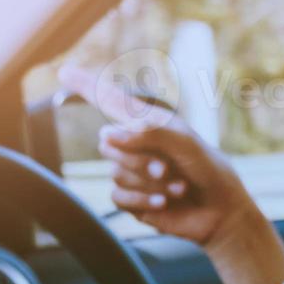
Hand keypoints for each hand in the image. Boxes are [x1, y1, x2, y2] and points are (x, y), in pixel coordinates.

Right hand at [58, 63, 261, 253]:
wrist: (220, 211)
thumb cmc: (208, 169)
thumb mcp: (186, 143)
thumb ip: (149, 132)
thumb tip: (107, 135)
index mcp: (148, 122)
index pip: (110, 100)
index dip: (86, 86)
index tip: (63, 72)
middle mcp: (135, 144)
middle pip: (108, 144)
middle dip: (138, 158)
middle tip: (168, 167)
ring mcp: (132, 172)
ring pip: (116, 172)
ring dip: (149, 181)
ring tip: (178, 186)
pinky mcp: (132, 199)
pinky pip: (119, 196)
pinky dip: (142, 199)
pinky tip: (164, 201)